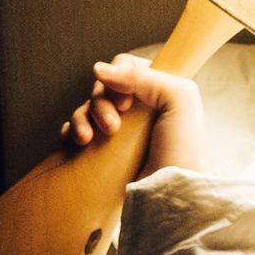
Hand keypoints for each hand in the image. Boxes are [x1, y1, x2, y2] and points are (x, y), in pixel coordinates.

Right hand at [61, 54, 203, 178]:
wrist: (171, 188)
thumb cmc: (183, 143)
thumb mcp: (179, 97)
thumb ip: (144, 77)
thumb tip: (98, 69)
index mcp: (158, 88)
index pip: (126, 66)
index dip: (120, 76)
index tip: (127, 101)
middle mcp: (138, 105)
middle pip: (103, 86)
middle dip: (100, 102)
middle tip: (113, 126)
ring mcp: (119, 126)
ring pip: (87, 106)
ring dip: (83, 117)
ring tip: (90, 138)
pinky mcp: (102, 147)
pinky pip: (75, 128)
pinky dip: (71, 129)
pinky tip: (77, 140)